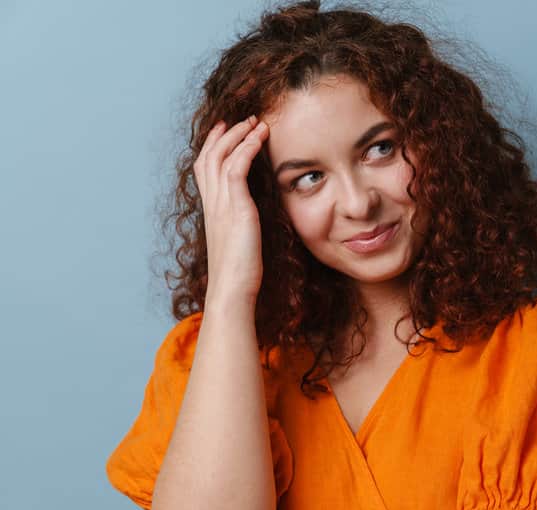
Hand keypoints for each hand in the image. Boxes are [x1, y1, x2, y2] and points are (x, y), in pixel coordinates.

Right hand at [193, 115, 270, 304]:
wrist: (232, 290)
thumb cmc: (239, 274)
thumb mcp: (240, 242)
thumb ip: (241, 225)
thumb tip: (251, 221)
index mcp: (211, 210)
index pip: (205, 168)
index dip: (213, 145)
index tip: (224, 129)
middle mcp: (212, 204)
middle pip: (209, 156)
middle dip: (225, 134)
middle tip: (242, 119)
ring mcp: (221, 205)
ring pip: (221, 157)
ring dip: (239, 136)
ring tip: (256, 123)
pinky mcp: (236, 209)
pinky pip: (236, 169)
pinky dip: (246, 149)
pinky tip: (259, 139)